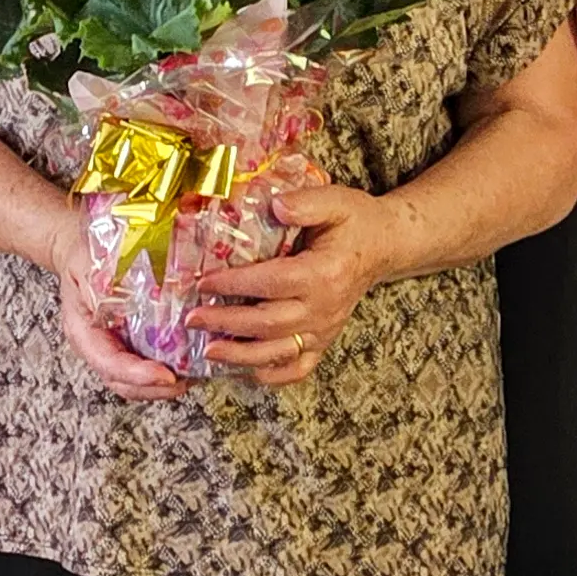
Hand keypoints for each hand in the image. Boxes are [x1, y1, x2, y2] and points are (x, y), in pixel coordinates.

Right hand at [52, 257, 188, 402]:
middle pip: (123, 382)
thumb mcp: (86, 262)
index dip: (137, 374)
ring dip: (163, 385)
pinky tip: (189, 361)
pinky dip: (166, 369)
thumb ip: (101, 276)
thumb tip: (123, 285)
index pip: (109, 363)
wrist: (77, 251)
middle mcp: (97, 346)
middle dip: (155, 389)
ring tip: (193, 376)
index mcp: (83, 331)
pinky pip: (145, 364)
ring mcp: (112, 347)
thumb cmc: (82, 258)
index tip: (165, 376)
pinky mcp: (128, 343)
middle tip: (185, 381)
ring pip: (135, 381)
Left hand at [191, 185, 406, 388]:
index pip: (271, 282)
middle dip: (225, 323)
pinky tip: (244, 370)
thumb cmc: (355, 222)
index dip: (235, 284)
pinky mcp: (324, 341)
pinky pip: (298, 369)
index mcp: (323, 273)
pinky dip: (270, 374)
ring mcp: (324, 330)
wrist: (384, 246)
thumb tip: (275, 206)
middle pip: (268, 323)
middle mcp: (324, 308)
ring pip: (278, 352)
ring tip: (207, 351)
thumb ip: (306, 202)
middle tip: (192, 318)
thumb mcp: (336, 201)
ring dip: (240, 355)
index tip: (203, 282)